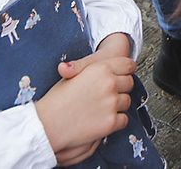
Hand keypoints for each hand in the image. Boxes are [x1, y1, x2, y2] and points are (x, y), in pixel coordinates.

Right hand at [37, 45, 135, 163]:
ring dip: (119, 104)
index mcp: (101, 69)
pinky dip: (116, 120)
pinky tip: (103, 118)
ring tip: (103, 106)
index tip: (123, 75)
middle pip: (129, 83)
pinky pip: (123, 119)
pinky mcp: (111, 122)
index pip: (128, 65)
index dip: (126, 70)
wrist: (50, 122)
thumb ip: (83, 66)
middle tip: (109, 92)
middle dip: (122, 88)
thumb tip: (83, 59)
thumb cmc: (59, 97)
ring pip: (127, 102)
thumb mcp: (70, 75)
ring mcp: (111, 103)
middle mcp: (109, 84)